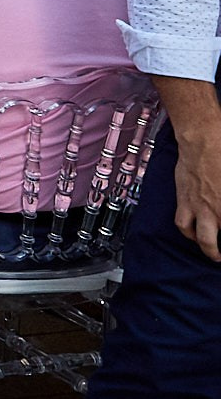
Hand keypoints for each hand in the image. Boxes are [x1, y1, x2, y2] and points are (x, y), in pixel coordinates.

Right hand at [176, 124, 220, 261]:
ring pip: (194, 235)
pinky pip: (181, 220)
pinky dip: (186, 229)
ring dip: (201, 245)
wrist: (203, 140)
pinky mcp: (184, 197)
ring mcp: (197, 205)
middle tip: (220, 258)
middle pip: (211, 242)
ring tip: (206, 247)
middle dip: (215, 254)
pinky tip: (190, 228)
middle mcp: (213, 210)